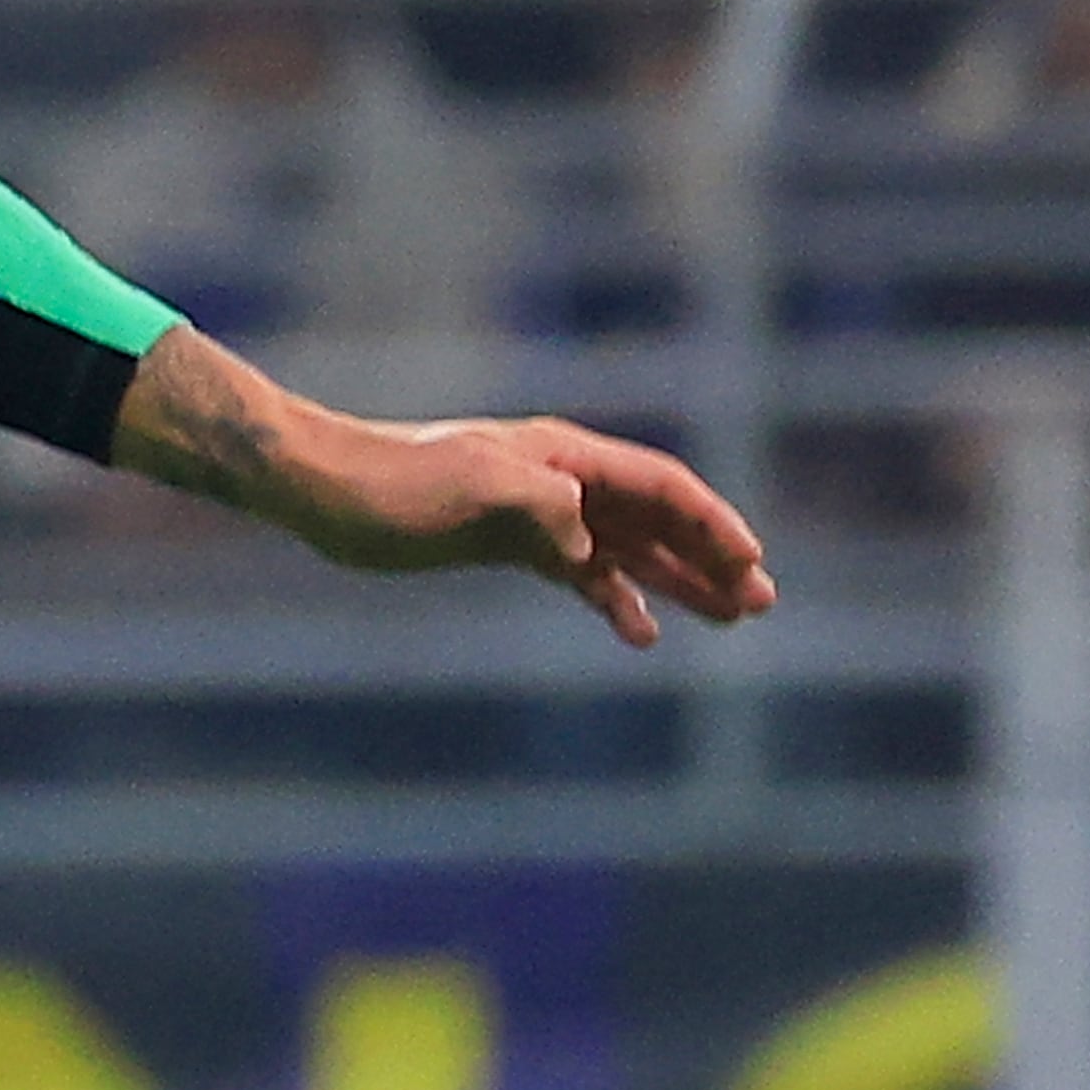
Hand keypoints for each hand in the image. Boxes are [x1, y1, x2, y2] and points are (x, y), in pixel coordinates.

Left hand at [276, 413, 776, 645]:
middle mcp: (560, 479)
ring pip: (626, 548)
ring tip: (727, 617)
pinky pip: (580, 573)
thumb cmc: (396, 483)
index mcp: (562, 456)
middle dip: (710, 557)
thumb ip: (539, 507)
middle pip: (656, 518)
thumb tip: (587, 546)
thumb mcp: (472, 490)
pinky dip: (613, 599)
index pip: (659, 487)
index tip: (750, 564)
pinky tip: (640, 634)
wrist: (328, 490)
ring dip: (676, 581)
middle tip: (760, 603)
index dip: (710, 524)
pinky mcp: (508, 544)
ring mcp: (537, 513)